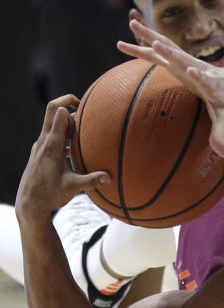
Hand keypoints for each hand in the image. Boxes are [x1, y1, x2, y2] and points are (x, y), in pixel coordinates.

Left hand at [15, 95, 109, 222]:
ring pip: (53, 124)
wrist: (29, 205)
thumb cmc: (49, 195)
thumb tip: (110, 177)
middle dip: (67, 103)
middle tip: (84, 105)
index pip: (58, 113)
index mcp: (51, 146)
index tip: (86, 106)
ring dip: (68, 123)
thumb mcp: (73, 188)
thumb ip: (92, 180)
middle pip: (52, 111)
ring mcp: (40, 147)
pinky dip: (64, 135)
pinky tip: (75, 148)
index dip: (71, 104)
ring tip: (85, 130)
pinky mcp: (40, 153)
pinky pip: (52, 136)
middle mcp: (43, 142)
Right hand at [118, 19, 223, 157]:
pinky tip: (123, 44)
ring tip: (131, 24)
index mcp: (210, 83)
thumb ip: (221, 136)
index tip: (193, 70)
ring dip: (148, 37)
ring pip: (165, 47)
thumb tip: (222, 154)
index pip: (205, 79)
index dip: (200, 76)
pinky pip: (156, 52)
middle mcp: (196, 67)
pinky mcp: (177, 61)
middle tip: (155, 42)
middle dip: (169, 49)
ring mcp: (185, 62)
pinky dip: (141, 46)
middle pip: (181, 56)